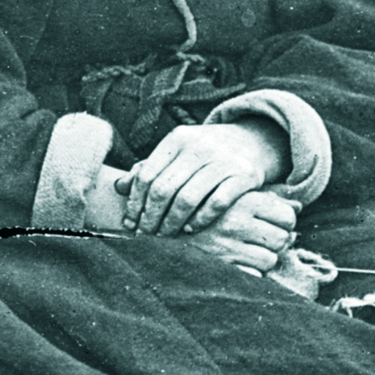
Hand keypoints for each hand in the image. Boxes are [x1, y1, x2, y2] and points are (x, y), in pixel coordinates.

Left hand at [119, 120, 284, 236]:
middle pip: (163, 190)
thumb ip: (150, 168)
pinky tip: (191, 228)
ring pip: (187, 199)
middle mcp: (200, 146)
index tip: (129, 223)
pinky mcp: (244, 176)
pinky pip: (216, 204)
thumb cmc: (208, 152)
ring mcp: (224, 160)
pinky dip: (200, 220)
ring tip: (164, 235)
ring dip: (171, 223)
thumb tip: (118, 187)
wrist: (256, 141)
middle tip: (144, 235)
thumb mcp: (179, 151)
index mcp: (178, 138)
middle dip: (149, 217)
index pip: (146, 176)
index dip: (133, 204)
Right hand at [182, 189, 298, 275]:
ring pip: (271, 259)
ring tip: (248, 251)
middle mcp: (238, 224)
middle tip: (260, 239)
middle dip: (276, 241)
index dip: (285, 221)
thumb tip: (299, 206)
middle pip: (283, 238)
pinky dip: (251, 273)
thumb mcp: (234, 197)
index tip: (273, 223)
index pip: (288, 215)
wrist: (162, 230)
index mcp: (244, 202)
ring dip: (264, 258)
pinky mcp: (221, 268)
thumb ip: (267, 199)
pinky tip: (239, 264)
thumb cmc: (205, 211)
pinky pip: (254, 276)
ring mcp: (228, 248)